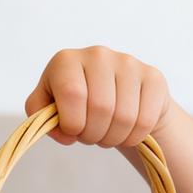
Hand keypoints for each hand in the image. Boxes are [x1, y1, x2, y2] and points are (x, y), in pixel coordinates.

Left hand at [25, 46, 171, 147]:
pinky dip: (134, 136)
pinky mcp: (152, 77)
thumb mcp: (47, 109)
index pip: (72, 95)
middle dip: (92, 135)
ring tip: (105, 134)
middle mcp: (97, 55)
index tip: (72, 131)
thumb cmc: (74, 106)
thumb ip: (40, 117)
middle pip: (100, 108)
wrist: (111, 98)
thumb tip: (64, 131)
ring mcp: (128, 63)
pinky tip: (126, 132)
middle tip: (90, 136)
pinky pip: (145, 120)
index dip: (72, 124)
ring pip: (124, 118)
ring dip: (113, 138)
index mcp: (66, 61)